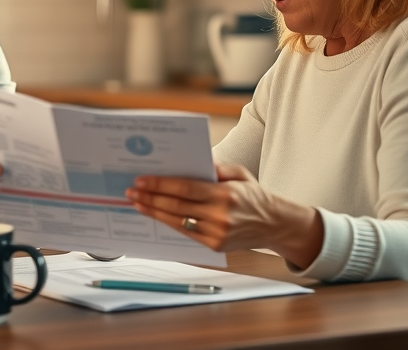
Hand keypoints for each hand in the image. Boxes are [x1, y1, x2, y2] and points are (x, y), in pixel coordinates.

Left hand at [125, 164, 322, 268]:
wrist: (275, 224)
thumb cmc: (254, 195)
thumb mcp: (239, 173)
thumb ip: (215, 168)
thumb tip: (187, 162)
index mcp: (225, 193)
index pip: (185, 188)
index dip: (160, 184)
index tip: (141, 180)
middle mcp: (220, 215)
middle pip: (176, 205)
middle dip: (150, 197)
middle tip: (132, 191)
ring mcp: (217, 233)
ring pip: (177, 221)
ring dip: (153, 212)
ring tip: (137, 203)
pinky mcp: (215, 246)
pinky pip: (185, 233)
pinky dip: (168, 224)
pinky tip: (155, 216)